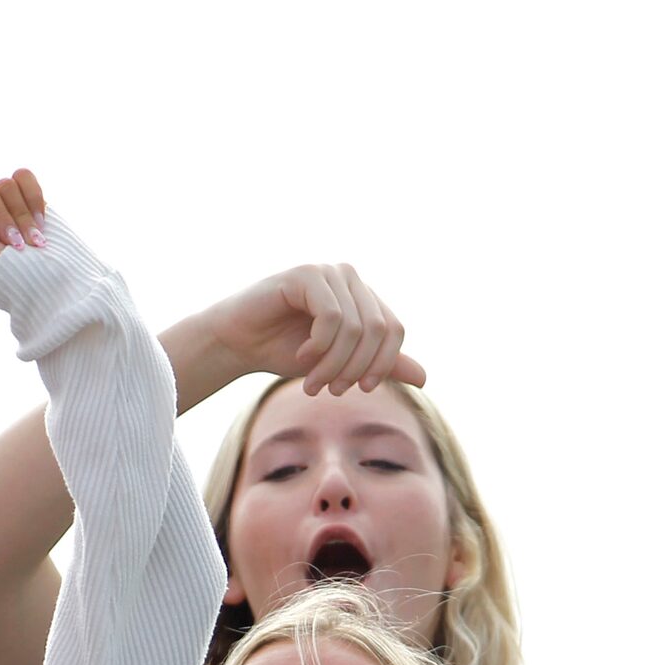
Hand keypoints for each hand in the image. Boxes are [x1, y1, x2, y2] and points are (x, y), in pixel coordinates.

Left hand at [0, 170, 47, 284]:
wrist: (49, 281)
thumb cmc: (5, 277)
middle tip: (14, 245)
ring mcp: (2, 199)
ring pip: (4, 184)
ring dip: (21, 217)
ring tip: (32, 243)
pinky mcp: (26, 193)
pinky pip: (23, 176)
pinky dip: (34, 200)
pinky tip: (40, 225)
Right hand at [204, 263, 427, 395]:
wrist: (239, 343)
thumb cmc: (285, 350)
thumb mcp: (340, 364)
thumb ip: (380, 366)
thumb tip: (425, 378)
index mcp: (364, 297)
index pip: (395, 330)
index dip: (383, 364)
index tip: (359, 389)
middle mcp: (351, 278)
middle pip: (378, 330)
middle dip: (356, 368)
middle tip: (331, 391)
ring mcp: (329, 273)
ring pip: (355, 327)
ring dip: (334, 364)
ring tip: (313, 383)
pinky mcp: (306, 275)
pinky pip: (332, 317)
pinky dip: (319, 347)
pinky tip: (302, 356)